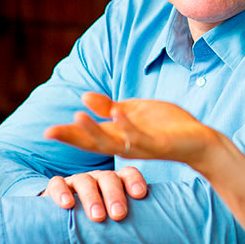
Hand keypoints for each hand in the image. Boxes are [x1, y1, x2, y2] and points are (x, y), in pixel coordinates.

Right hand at [41, 167, 146, 221]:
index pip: (128, 174)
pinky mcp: (57, 186)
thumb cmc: (97, 222)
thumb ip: (125, 228)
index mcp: (116, 183)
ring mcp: (78, 180)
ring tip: (97, 216)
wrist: (65, 218)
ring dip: (92, 197)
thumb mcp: (113, 221)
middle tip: (118, 214)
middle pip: (108, 179)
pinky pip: (58, 183)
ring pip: (85, 181)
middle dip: (114, 195)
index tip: (140, 194)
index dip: (135, 181)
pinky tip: (67, 205)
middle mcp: (98, 178)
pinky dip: (62, 192)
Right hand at [44, 92, 222, 168]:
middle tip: (49, 131)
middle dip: (72, 136)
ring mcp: (140, 146)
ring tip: (77, 116)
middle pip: (93, 142)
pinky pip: (140, 136)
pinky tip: (117, 113)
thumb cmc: (166, 126)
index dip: (68, 134)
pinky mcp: (158, 145)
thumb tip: (84, 97)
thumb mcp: (133, 111)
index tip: (46, 131)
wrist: (198, 140)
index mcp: (118, 135)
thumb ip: (110, 107)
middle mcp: (125, 144)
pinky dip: (128, 125)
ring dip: (95, 130)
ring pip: (113, 141)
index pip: (88, 136)